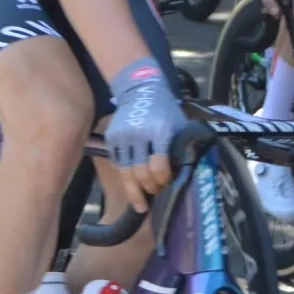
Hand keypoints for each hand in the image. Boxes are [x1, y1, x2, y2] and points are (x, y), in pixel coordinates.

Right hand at [105, 60, 185, 213]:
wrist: (141, 91)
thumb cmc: (165, 111)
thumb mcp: (179, 127)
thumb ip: (179, 149)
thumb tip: (181, 177)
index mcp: (160, 131)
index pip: (158, 167)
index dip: (163, 181)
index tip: (166, 183)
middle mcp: (139, 134)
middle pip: (141, 173)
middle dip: (149, 188)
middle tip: (155, 192)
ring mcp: (122, 136)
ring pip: (126, 173)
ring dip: (134, 189)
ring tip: (141, 202)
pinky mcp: (111, 137)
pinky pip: (117, 163)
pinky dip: (125, 175)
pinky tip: (132, 181)